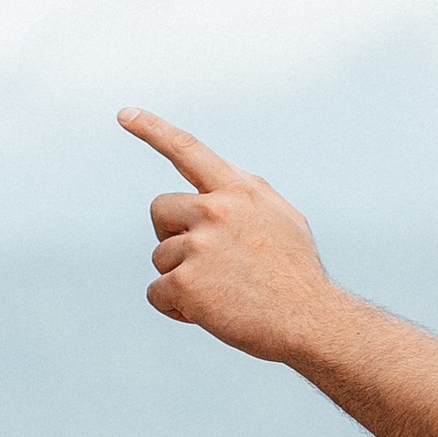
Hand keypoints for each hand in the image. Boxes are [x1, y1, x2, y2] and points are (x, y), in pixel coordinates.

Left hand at [120, 108, 334, 362]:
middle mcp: (216, 210)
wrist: (312, 322)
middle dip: (173, 236)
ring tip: (222, 294)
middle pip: (160, 210)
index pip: (188, 150)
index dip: (153, 129)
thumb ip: (248, 191)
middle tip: (205, 263)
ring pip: (161, 257)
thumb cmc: (297, 277)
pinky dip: (175, 307)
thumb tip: (220, 168)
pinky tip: (208, 313)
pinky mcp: (187, 282)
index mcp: (238, 191)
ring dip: (181, 278)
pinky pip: (157, 293)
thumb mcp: (283, 218)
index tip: (125, 114)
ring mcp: (199, 245)